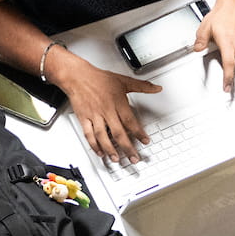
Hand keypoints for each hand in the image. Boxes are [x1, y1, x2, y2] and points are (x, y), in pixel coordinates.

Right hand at [46, 49, 160, 162]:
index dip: (138, 133)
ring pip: (102, 136)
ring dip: (110, 149)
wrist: (77, 76)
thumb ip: (142, 86)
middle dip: (127, 147)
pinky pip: (89, 134)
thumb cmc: (99, 78)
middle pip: (118, 133)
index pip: (130, 121)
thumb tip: (156, 88)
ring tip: (116, 159)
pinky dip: (94, 145)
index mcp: (117, 103)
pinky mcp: (84, 118)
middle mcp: (106, 111)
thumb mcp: (124, 80)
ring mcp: (94, 116)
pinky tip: (100, 152)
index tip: (145, 141)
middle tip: (134, 158)